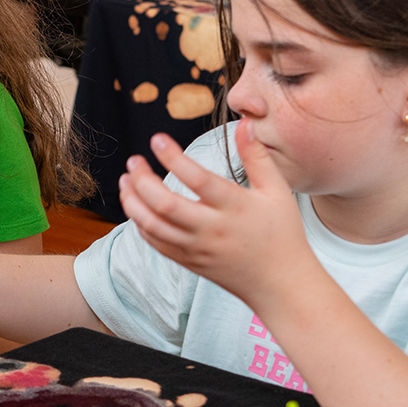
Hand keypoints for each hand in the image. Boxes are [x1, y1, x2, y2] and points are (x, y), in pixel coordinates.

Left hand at [117, 123, 319, 303]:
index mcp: (235, 208)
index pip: (197, 179)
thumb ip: (257, 156)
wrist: (280, 284)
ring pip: (152, 226)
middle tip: (133, 161)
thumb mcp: (276, 191)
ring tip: (125, 180)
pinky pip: (155, 243)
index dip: (173, 157)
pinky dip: (140, 223)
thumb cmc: (281, 232)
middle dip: (142, 180)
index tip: (157, 139)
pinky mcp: (188, 262)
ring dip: (132, 202)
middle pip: (165, 205)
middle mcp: (212, 230)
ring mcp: (197, 249)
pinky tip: (136, 205)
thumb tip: (243, 123)